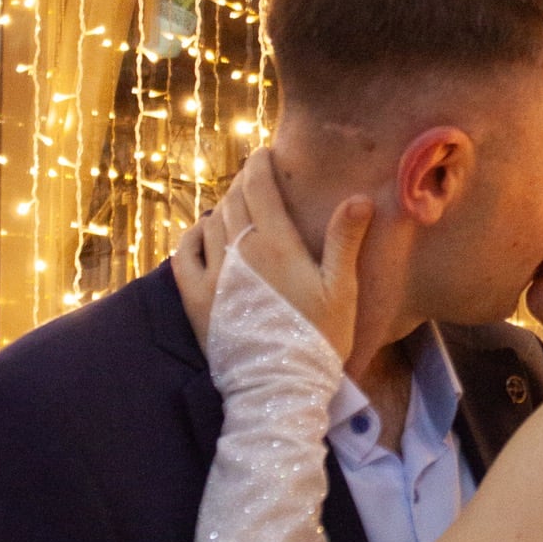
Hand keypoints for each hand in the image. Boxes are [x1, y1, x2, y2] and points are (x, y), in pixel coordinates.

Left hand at [172, 149, 372, 359]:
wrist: (279, 386)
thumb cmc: (318, 340)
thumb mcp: (341, 290)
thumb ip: (344, 241)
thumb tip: (359, 198)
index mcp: (276, 243)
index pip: (258, 186)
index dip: (259, 165)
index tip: (263, 155)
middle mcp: (238, 250)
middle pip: (233, 199)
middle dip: (242, 182)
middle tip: (253, 179)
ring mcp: (212, 274)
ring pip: (210, 222)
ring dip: (222, 207)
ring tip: (235, 206)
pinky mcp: (195, 299)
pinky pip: (183, 254)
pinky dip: (192, 235)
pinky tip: (203, 232)